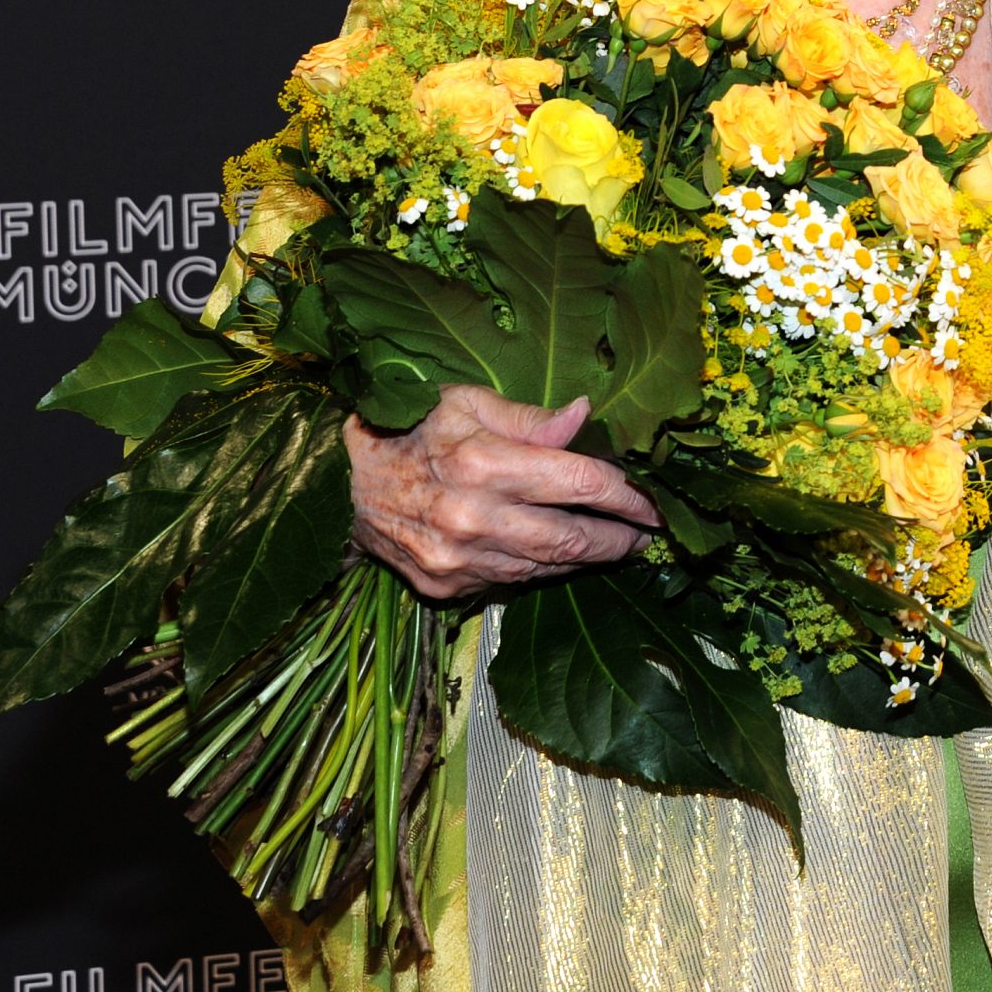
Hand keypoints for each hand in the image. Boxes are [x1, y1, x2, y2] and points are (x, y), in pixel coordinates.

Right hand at [344, 384, 661, 599]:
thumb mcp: (466, 402)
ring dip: (585, 558)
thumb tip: (585, 416)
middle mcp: (472, 519)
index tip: (651, 501)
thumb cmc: (409, 429)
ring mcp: (458, 561)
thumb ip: (530, 418)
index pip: (578, 484)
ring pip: (545, 567)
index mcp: (482, 463)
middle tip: (646, 534)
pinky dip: (541, 570)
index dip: (624, 495)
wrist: (340, 486)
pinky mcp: (445, 588)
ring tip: (612, 545)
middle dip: (617, 538)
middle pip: (570, 537)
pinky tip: (559, 557)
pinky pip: (511, 582)